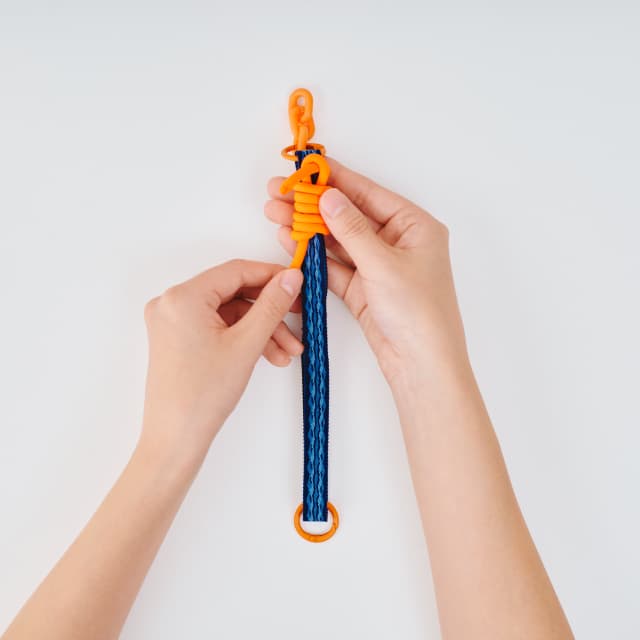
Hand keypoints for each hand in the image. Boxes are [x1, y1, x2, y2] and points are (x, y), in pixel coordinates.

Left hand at [140, 260, 303, 462]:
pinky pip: (218, 327)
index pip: (236, 271)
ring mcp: (173, 322)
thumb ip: (272, 305)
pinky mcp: (178, 339)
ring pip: (229, 313)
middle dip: (269, 312)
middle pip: (233, 294)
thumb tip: (291, 277)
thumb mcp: (247, 343)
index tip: (297, 283)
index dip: (271, 276)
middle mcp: (172, 303)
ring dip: (260, 329)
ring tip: (287, 351)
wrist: (176, 439)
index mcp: (183, 297)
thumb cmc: (202, 395)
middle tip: (298, 318)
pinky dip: (243, 338)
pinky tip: (268, 355)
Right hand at [265, 158, 468, 387]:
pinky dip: (314, 255)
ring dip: (308, 229)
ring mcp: (379, 266)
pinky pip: (335, 265)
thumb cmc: (418, 312)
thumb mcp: (383, 264)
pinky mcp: (364, 289)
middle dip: (313, 205)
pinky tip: (290, 240)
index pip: (369, 194)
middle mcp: (397, 242)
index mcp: (415, 226)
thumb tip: (328, 197)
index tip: (306, 169)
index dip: (336, 179)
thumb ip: (351, 229)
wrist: (421, 365)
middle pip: (349, 215)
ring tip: (276, 213)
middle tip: (280, 193)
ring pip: (338, 240)